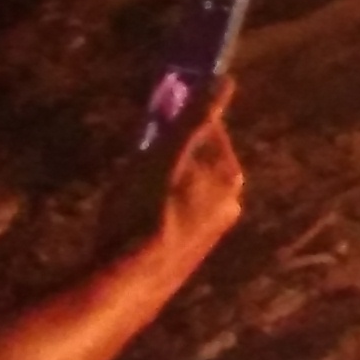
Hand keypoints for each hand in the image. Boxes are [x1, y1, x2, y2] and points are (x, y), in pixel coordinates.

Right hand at [98, 80, 245, 267]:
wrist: (129, 279)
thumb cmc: (146, 207)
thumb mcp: (168, 151)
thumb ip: (197, 116)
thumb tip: (225, 79)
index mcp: (230, 175)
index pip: (209, 131)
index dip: (179, 122)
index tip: (157, 119)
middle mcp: (230, 203)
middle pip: (198, 162)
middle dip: (171, 154)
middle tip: (139, 157)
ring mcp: (210, 231)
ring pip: (185, 190)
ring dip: (162, 183)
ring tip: (131, 190)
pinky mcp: (187, 254)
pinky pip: (173, 216)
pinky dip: (157, 209)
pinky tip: (133, 218)